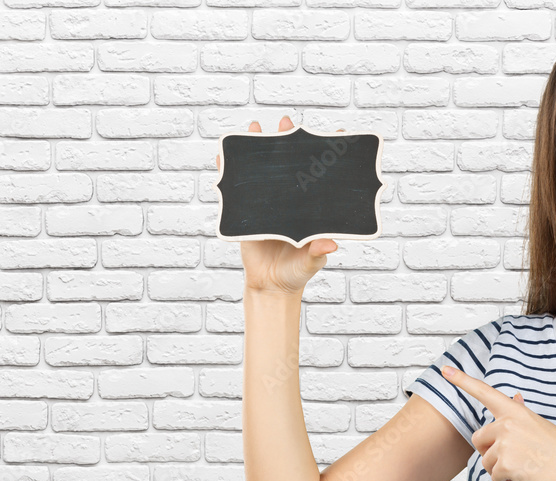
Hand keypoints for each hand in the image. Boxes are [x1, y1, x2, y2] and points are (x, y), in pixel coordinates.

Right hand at [215, 115, 343, 295]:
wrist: (270, 285)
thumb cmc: (296, 272)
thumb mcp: (310, 262)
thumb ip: (318, 253)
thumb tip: (330, 245)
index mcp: (308, 208)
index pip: (318, 177)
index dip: (324, 155)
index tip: (331, 134)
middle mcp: (289, 201)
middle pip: (288, 165)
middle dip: (287, 140)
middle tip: (287, 121)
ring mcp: (267, 204)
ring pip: (263, 171)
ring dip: (257, 148)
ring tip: (255, 127)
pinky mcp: (247, 212)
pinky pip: (236, 190)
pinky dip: (229, 172)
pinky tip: (223, 156)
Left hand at [440, 365, 555, 480]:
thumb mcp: (538, 424)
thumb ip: (519, 413)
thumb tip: (514, 397)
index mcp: (515, 410)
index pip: (484, 392)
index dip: (462, 380)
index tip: (444, 369)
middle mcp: (507, 423)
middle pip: (478, 439)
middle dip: (489, 452)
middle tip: (515, 457)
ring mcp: (506, 442)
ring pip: (485, 461)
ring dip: (500, 469)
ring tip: (525, 467)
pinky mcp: (506, 463)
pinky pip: (494, 476)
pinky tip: (526, 477)